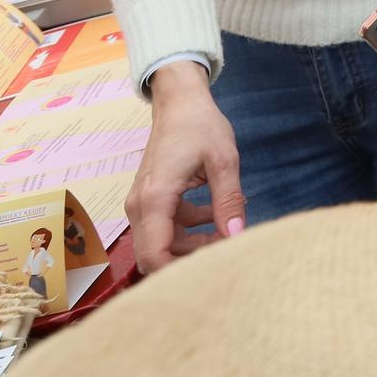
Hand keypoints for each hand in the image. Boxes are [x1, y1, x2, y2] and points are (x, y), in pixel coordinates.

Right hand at [128, 63, 244, 273]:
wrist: (179, 102)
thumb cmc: (200, 126)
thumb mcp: (223, 161)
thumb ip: (228, 201)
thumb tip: (236, 236)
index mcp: (154, 200)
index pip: (154, 256)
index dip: (179, 273)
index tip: (213, 270)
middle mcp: (139, 207)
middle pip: (156, 255)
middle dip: (189, 261)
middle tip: (227, 252)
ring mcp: (141, 204)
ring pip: (162, 244)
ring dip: (193, 245)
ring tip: (229, 231)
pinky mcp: (149, 200)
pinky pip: (165, 228)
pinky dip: (189, 229)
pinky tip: (215, 216)